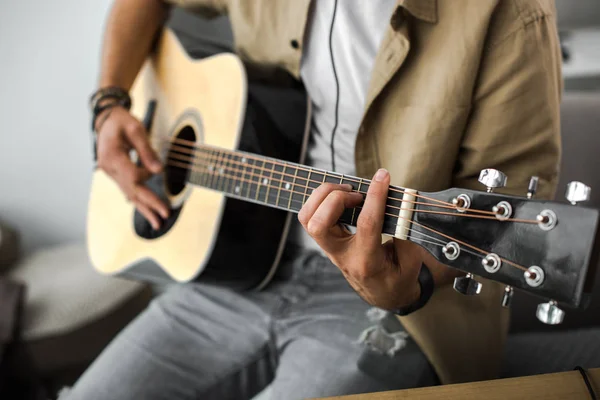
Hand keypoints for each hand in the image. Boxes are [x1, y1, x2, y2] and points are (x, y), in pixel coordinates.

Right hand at [96, 106, 168, 228]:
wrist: (107, 120)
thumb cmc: (122, 122)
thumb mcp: (135, 129)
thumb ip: (147, 150)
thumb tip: (158, 171)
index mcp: (112, 157)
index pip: (132, 176)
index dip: (147, 178)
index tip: (159, 170)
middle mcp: (109, 169)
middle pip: (131, 191)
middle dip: (149, 205)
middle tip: (164, 217)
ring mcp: (111, 173)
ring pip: (129, 194)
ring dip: (144, 209)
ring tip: (157, 223)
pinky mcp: (116, 175)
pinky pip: (128, 190)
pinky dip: (139, 201)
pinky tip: (147, 211)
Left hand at [298, 168, 424, 309]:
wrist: (383, 295)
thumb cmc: (399, 277)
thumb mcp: (412, 260)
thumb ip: (406, 232)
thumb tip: (400, 201)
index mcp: (367, 263)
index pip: (366, 225)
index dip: (375, 197)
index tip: (383, 176)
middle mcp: (342, 256)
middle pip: (319, 224)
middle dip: (336, 198)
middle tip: (358, 193)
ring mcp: (329, 250)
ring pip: (307, 219)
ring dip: (323, 197)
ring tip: (347, 191)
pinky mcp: (325, 242)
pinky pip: (309, 217)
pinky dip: (320, 200)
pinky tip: (340, 196)